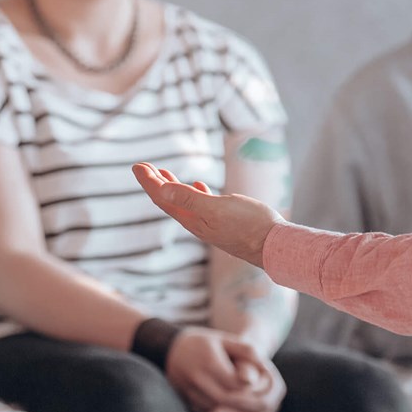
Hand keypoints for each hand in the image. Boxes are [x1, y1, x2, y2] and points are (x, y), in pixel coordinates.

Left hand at [132, 163, 281, 267]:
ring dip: (172, 186)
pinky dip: (195, 193)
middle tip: (143, 166)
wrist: (274, 246)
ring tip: (163, 173)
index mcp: (192, 220)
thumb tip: (162, 188)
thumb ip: (189, 199)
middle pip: (169, 200)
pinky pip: (202, 206)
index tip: (137, 165)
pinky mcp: (225, 222)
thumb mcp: (217, 209)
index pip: (163, 198)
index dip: (149, 181)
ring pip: (184, 203)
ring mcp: (211, 223)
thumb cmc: (248, 226)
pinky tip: (199, 186)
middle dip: (155, 182)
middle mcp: (197, 223)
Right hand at [166, 328, 285, 411]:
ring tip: (247, 409)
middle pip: (225, 400)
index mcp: (208, 361)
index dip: (250, 390)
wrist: (169, 349)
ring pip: (214, 411)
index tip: (261, 389)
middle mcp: (196, 378)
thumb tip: (259, 375)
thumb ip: (246, 352)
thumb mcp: (225, 339)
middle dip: (243, 405)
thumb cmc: (203, 343)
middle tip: (258, 405)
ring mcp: (187, 390)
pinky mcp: (184, 400)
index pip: (235, 385)